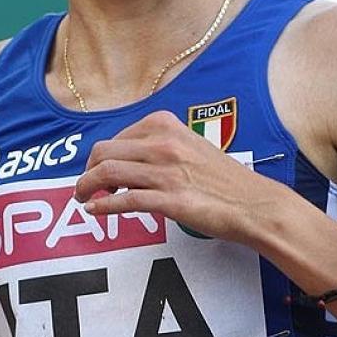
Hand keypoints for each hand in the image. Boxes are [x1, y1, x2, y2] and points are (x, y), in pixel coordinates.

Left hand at [73, 110, 278, 242]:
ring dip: (87, 186)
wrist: (254, 203)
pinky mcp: (170, 200)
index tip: (99, 169)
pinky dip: (102, 206)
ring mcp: (166, 172)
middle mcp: (164, 144)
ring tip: (83, 198)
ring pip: (108, 173)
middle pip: (104, 151)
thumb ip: (160, 145)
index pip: (117, 136)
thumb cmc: (223, 179)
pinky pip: (124, 200)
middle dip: (87, 170)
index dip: (101, 155)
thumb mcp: (191, 146)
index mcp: (167, 125)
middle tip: (85, 185)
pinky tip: (94, 210)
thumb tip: (128, 158)